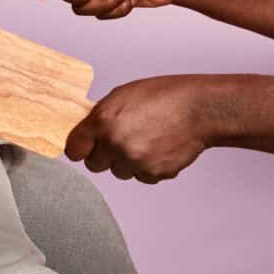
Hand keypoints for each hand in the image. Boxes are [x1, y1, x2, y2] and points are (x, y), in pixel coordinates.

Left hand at [65, 76, 216, 183]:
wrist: (199, 109)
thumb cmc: (164, 97)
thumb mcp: (121, 96)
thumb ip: (100, 117)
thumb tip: (86, 132)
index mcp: (102, 121)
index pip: (74, 149)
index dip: (80, 149)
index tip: (84, 149)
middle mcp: (114, 144)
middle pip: (94, 165)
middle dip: (103, 156)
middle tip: (120, 142)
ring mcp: (134, 161)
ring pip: (119, 172)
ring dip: (127, 162)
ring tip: (145, 141)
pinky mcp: (153, 173)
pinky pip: (141, 177)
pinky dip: (148, 168)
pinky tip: (158, 148)